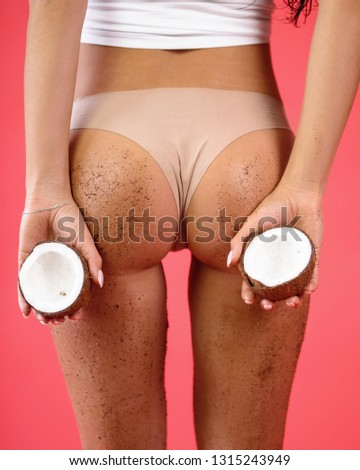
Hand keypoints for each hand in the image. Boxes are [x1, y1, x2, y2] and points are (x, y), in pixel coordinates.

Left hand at [18, 196, 102, 324]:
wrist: (49, 201)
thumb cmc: (70, 219)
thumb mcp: (86, 241)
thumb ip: (93, 260)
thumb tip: (100, 283)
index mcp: (70, 266)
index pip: (72, 292)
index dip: (74, 307)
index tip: (76, 318)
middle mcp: (54, 269)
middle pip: (54, 296)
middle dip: (57, 313)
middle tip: (60, 322)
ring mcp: (39, 266)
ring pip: (38, 293)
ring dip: (41, 310)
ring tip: (45, 322)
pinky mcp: (25, 260)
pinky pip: (23, 282)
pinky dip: (23, 297)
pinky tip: (26, 311)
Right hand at [228, 184, 322, 310]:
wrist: (298, 194)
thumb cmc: (272, 207)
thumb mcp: (252, 223)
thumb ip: (239, 241)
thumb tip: (229, 264)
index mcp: (262, 257)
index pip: (254, 280)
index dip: (249, 292)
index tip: (249, 300)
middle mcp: (278, 262)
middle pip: (273, 289)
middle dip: (270, 302)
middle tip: (268, 306)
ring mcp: (295, 260)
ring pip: (294, 287)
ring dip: (293, 299)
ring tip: (292, 303)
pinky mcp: (312, 256)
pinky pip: (313, 274)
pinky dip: (312, 284)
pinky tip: (310, 290)